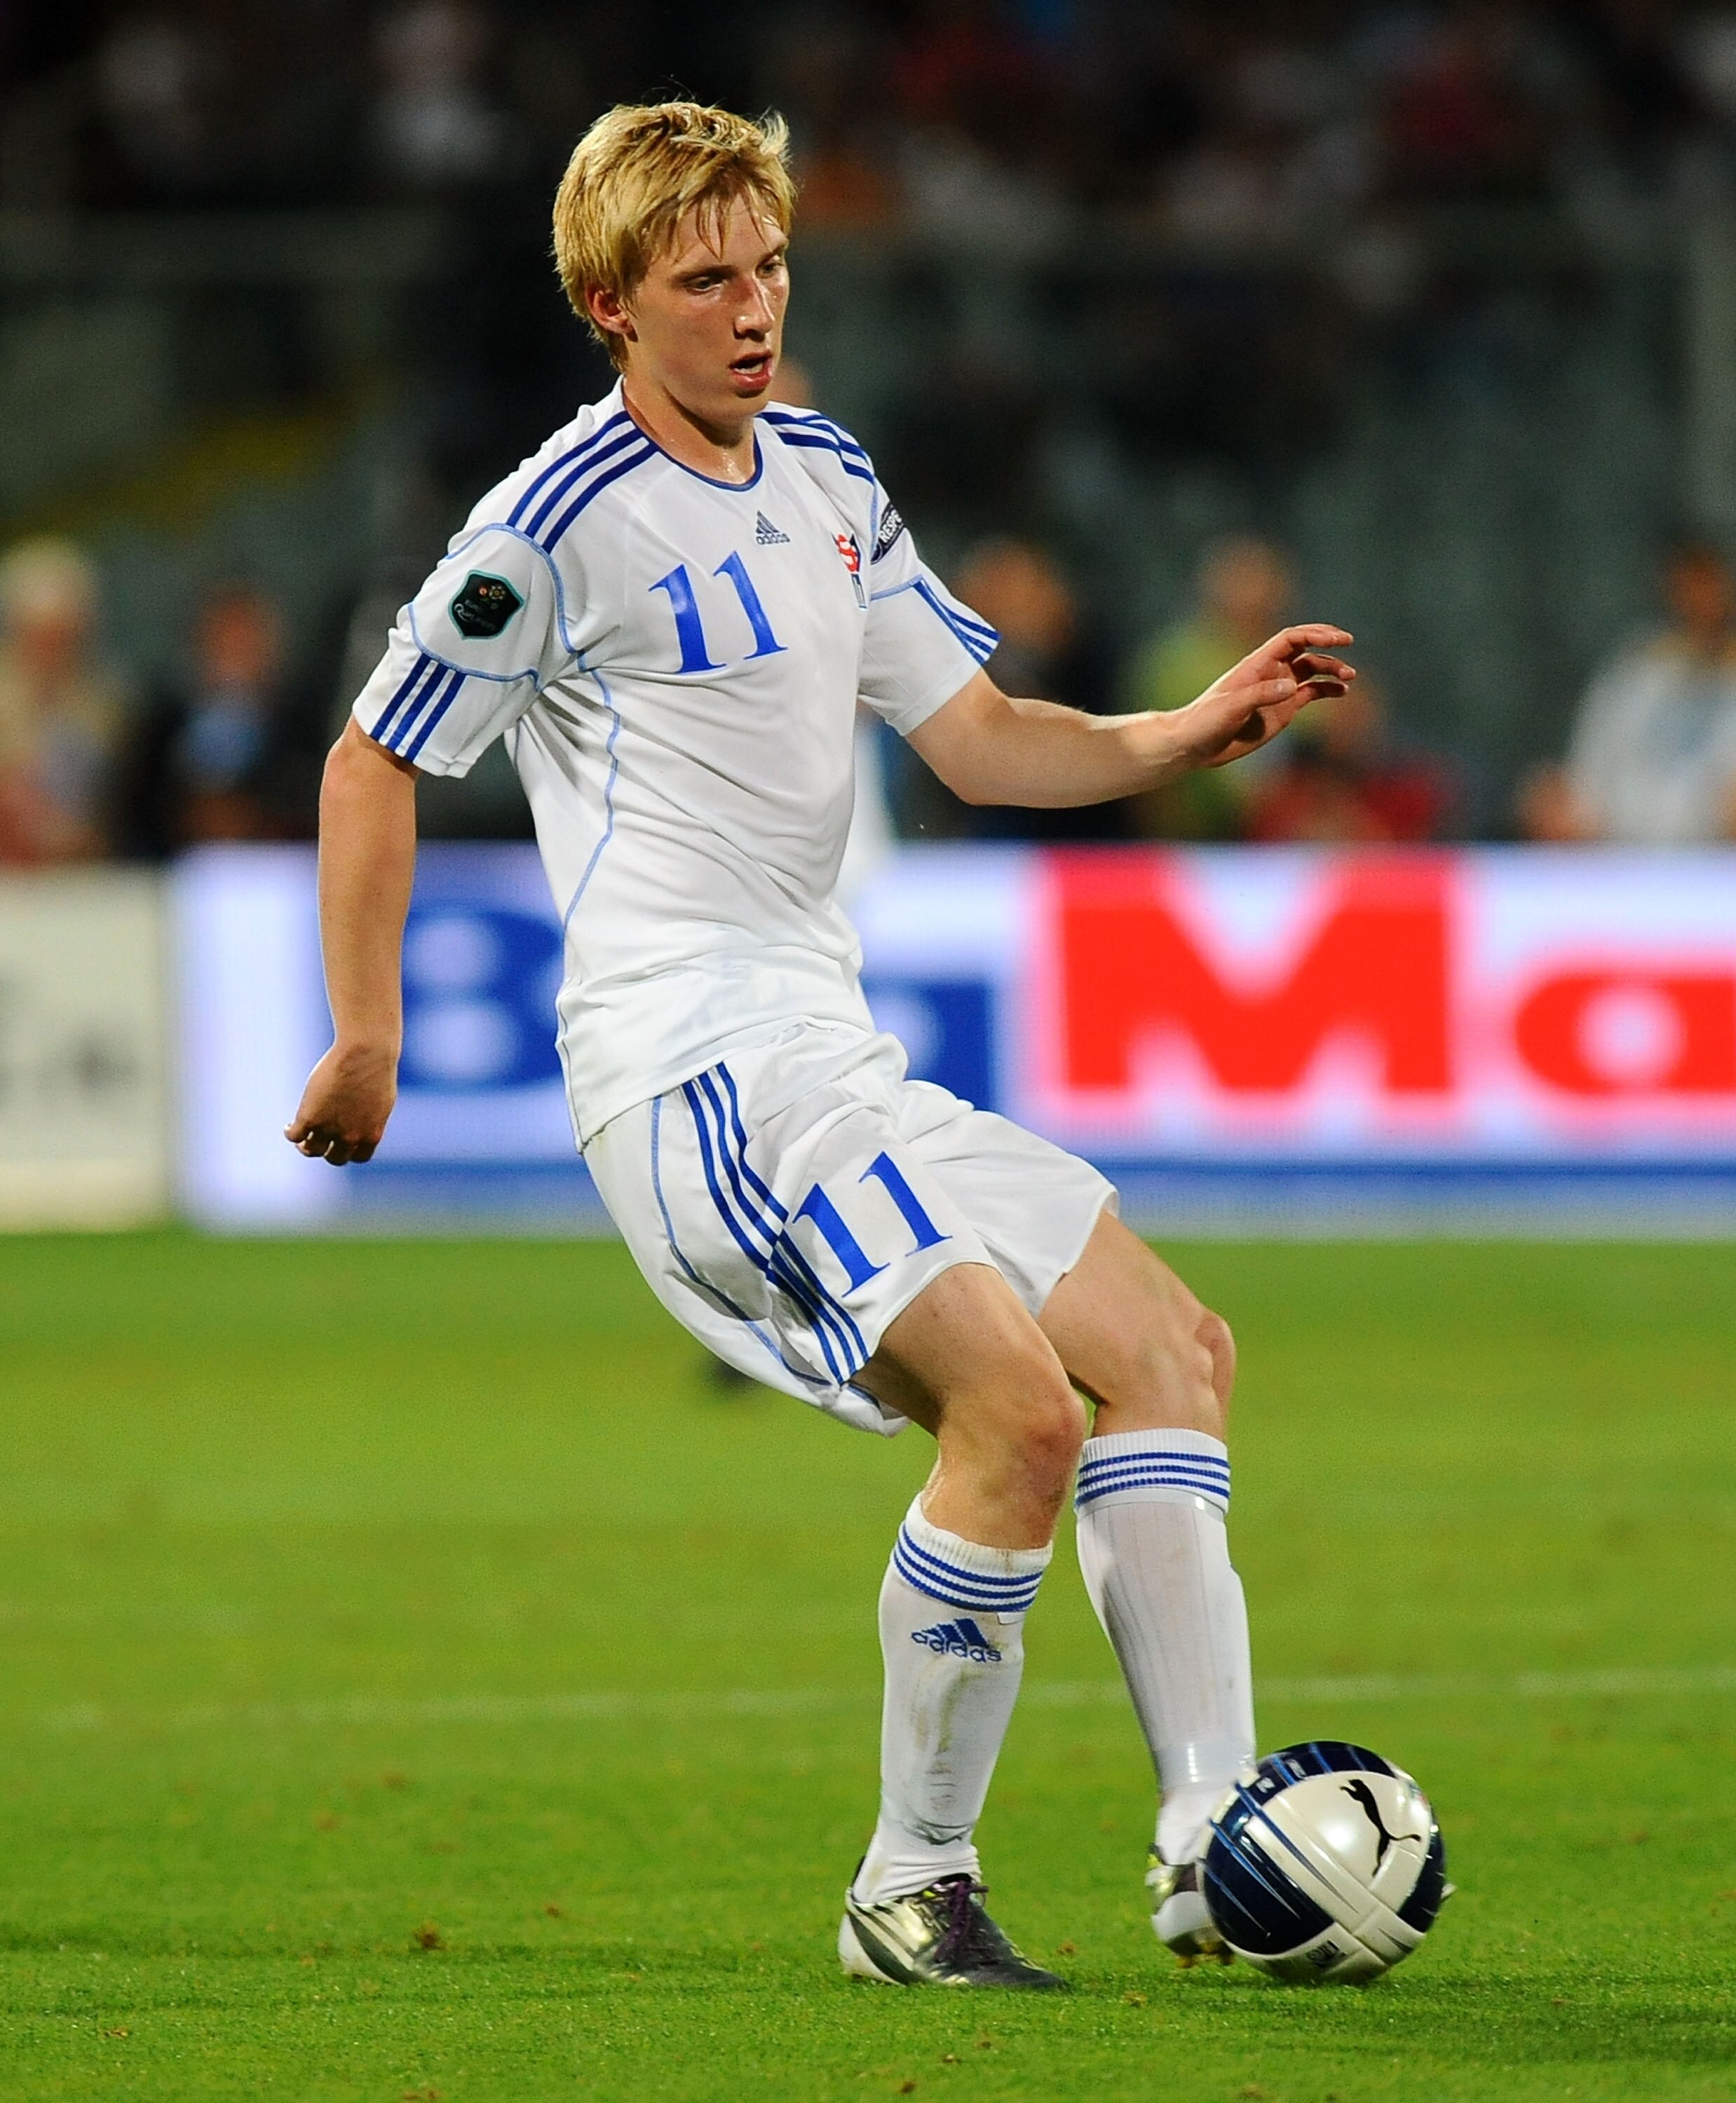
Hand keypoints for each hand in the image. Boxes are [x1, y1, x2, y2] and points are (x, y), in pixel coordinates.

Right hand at [285, 1041, 397, 1164]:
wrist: (365, 1054)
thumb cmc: (376, 1068)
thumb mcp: (380, 1099)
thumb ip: (371, 1116)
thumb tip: (362, 1120)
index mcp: (371, 1134)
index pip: (359, 1157)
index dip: (349, 1151)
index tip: (342, 1142)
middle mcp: (351, 1136)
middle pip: (335, 1158)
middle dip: (327, 1151)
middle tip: (319, 1140)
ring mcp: (329, 1128)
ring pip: (311, 1150)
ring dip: (305, 1146)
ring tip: (302, 1135)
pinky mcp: (309, 1117)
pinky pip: (294, 1135)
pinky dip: (289, 1133)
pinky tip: (288, 1125)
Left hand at [1170, 625, 1354, 771]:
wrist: (1195, 744)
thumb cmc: (1206, 721)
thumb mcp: (1231, 707)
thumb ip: (1261, 694)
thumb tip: (1292, 686)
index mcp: (1257, 664)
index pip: (1290, 639)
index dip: (1313, 634)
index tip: (1335, 639)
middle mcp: (1271, 672)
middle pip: (1305, 649)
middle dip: (1327, 644)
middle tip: (1348, 642)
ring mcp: (1278, 690)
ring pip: (1312, 671)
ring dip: (1331, 669)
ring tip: (1350, 676)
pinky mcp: (1283, 709)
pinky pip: (1311, 693)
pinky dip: (1328, 690)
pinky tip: (1342, 691)